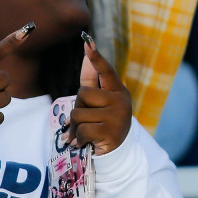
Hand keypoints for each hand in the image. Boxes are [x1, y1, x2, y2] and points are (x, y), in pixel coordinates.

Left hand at [70, 33, 131, 155]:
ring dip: (76, 127)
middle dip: (79, 109)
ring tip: (86, 134)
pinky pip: (82, 129)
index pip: (105, 72)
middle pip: (83, 94)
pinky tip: (87, 142)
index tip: (87, 41)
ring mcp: (117, 116)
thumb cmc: (104, 124)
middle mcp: (121, 101)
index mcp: (118, 91)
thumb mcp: (100, 103)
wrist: (117, 155)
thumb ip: (92, 82)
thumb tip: (85, 56)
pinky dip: (79, 138)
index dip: (96, 58)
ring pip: (78, 113)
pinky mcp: (111, 132)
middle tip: (88, 122)